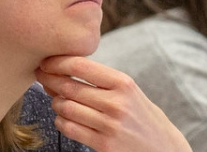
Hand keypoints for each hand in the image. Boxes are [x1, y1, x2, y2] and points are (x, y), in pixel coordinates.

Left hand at [36, 56, 191, 151]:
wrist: (164, 148)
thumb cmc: (143, 117)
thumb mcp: (131, 92)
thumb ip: (103, 82)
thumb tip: (64, 70)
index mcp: (124, 83)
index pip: (81, 65)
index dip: (57, 62)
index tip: (46, 62)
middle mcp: (116, 103)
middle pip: (69, 87)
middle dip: (49, 80)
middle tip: (41, 77)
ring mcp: (109, 125)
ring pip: (66, 108)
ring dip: (56, 103)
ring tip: (58, 101)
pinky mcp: (104, 145)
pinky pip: (70, 129)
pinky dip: (61, 122)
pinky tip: (65, 119)